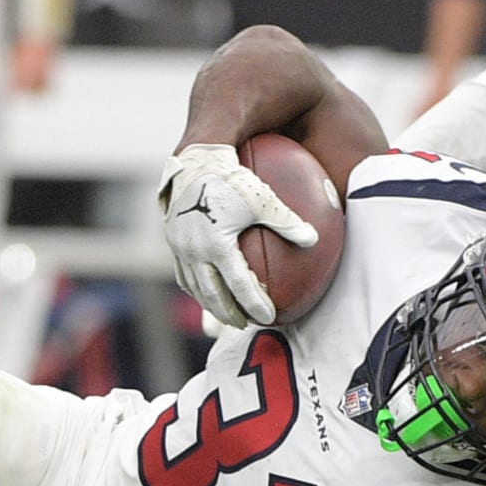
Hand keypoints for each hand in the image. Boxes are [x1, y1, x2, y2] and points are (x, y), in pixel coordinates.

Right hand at [158, 143, 317, 329]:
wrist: (196, 160)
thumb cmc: (233, 177)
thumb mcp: (264, 199)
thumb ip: (288, 222)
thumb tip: (313, 240)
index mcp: (217, 246)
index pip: (239, 285)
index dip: (255, 304)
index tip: (269, 317)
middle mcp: (195, 251)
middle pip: (213, 295)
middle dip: (229, 314)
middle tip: (246, 325)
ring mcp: (180, 248)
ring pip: (196, 288)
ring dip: (211, 305)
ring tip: (227, 315)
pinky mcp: (172, 241)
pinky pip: (184, 274)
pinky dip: (197, 288)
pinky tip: (208, 291)